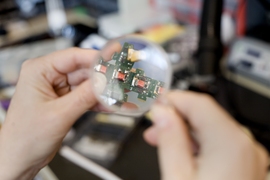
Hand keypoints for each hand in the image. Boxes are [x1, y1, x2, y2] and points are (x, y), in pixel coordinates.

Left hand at [0, 47, 113, 179]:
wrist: (20, 158)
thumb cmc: (25, 137)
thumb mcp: (59, 114)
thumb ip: (85, 97)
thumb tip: (105, 82)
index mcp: (39, 71)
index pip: (73, 57)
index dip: (96, 58)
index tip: (115, 58)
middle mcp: (48, 76)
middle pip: (83, 71)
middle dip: (103, 78)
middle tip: (121, 82)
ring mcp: (58, 89)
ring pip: (87, 85)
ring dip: (102, 92)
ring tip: (119, 95)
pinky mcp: (65, 101)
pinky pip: (85, 97)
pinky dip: (97, 101)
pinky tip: (110, 105)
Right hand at [144, 91, 268, 179]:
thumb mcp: (178, 176)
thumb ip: (170, 139)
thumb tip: (162, 114)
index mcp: (231, 144)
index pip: (199, 103)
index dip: (175, 99)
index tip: (156, 102)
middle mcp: (246, 147)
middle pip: (206, 114)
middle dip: (177, 115)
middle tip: (153, 123)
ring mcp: (249, 158)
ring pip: (212, 128)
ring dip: (185, 129)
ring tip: (162, 138)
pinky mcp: (245, 167)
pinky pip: (219, 143)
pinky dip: (198, 142)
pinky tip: (181, 150)